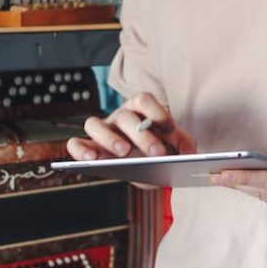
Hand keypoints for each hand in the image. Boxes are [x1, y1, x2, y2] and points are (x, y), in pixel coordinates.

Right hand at [66, 91, 196, 161]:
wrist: (146, 166)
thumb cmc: (158, 150)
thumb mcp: (174, 146)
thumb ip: (184, 145)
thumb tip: (190, 153)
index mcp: (140, 109)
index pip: (144, 100)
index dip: (156, 112)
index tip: (169, 128)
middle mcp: (118, 116)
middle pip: (125, 117)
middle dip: (142, 135)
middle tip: (157, 153)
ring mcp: (102, 131)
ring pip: (94, 124)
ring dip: (108, 137)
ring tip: (123, 153)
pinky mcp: (88, 147)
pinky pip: (76, 144)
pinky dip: (79, 150)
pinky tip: (91, 161)